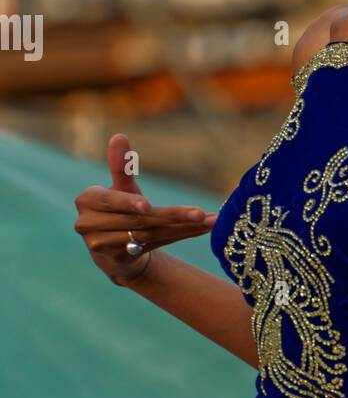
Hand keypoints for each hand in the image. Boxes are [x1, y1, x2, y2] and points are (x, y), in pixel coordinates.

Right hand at [73, 133, 217, 286]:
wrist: (115, 251)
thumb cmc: (119, 210)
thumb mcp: (121, 188)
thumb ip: (121, 166)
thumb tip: (119, 136)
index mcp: (87, 200)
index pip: (111, 201)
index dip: (128, 203)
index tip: (146, 206)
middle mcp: (88, 224)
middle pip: (137, 220)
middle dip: (172, 216)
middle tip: (200, 213)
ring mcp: (100, 245)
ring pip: (149, 234)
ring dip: (182, 227)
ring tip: (209, 220)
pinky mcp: (117, 261)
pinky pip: (154, 246)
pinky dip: (179, 236)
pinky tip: (201, 229)